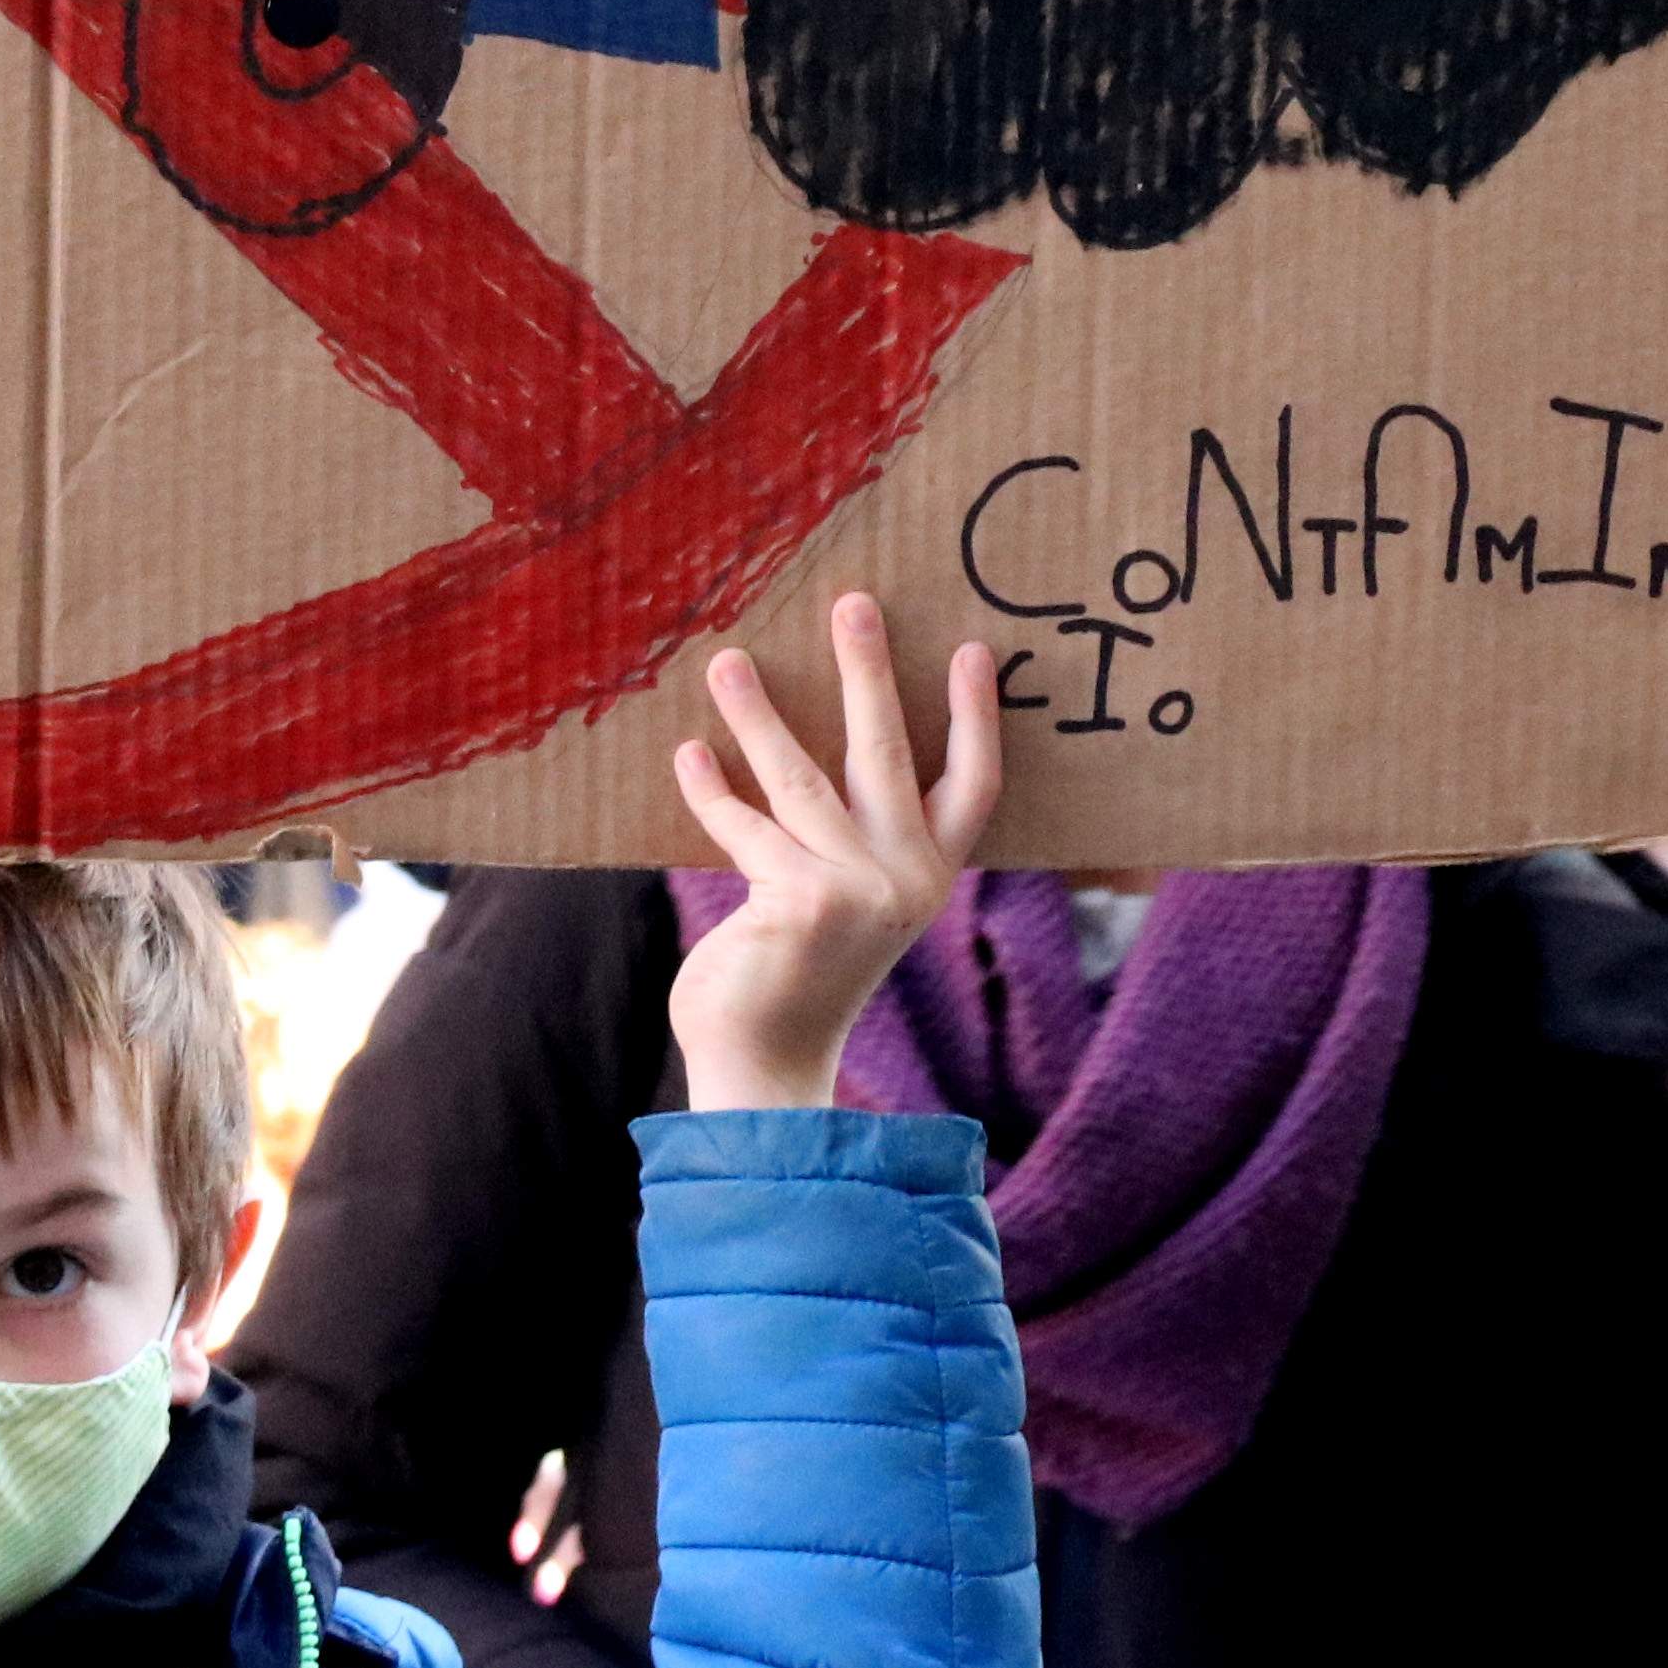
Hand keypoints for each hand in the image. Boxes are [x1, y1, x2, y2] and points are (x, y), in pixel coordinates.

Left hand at [666, 592, 1003, 1113]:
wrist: (768, 1066)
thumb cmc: (799, 974)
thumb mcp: (852, 906)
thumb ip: (850, 841)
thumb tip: (807, 740)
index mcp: (929, 876)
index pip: (974, 784)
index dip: (977, 716)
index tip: (975, 648)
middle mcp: (904, 879)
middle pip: (889, 753)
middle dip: (869, 672)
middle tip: (852, 602)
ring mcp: (853, 890)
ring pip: (798, 777)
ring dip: (758, 713)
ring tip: (728, 658)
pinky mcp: (796, 901)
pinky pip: (742, 825)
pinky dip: (710, 787)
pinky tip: (689, 752)